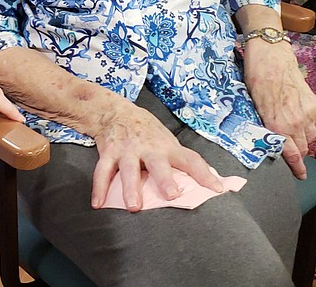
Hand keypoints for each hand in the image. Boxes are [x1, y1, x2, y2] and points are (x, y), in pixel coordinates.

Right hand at [90, 102, 223, 210]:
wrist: (114, 111)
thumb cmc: (147, 131)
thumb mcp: (167, 140)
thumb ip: (184, 160)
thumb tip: (217, 182)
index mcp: (167, 147)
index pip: (190, 159)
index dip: (204, 174)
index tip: (217, 189)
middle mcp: (148, 148)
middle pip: (157, 164)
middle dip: (164, 179)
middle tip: (172, 195)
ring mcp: (126, 150)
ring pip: (128, 169)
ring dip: (130, 188)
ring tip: (133, 206)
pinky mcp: (108, 152)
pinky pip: (102, 171)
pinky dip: (99, 188)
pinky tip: (98, 204)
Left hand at [243, 39, 315, 178]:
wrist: (270, 57)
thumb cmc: (255, 79)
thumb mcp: (254, 106)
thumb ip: (265, 125)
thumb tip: (269, 139)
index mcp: (277, 125)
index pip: (292, 154)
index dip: (297, 168)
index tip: (300, 176)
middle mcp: (295, 122)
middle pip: (302, 148)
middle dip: (297, 153)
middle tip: (291, 152)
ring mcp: (307, 113)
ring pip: (310, 138)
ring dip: (303, 140)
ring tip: (294, 136)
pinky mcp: (315, 105)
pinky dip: (311, 129)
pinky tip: (303, 125)